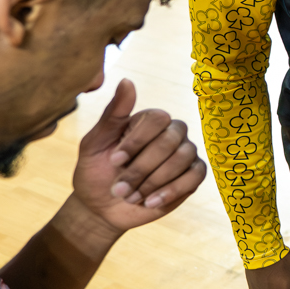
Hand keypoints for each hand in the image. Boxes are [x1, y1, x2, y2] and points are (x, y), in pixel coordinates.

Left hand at [68, 79, 204, 233]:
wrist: (101, 207)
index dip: (137, 141)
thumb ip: (112, 114)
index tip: (115, 160)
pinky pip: (194, 176)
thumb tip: (127, 80)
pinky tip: (150, 201)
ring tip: (132, 196)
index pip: (157, 118)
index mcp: (149, 121)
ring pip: (182, 159)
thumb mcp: (95, 143)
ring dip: (153, 182)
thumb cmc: (96, 171)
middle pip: (170, 141)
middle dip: (142, 168)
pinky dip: (171, 191)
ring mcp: (185, 153)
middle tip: (119, 187)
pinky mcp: (192, 176)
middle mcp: (171, 133)